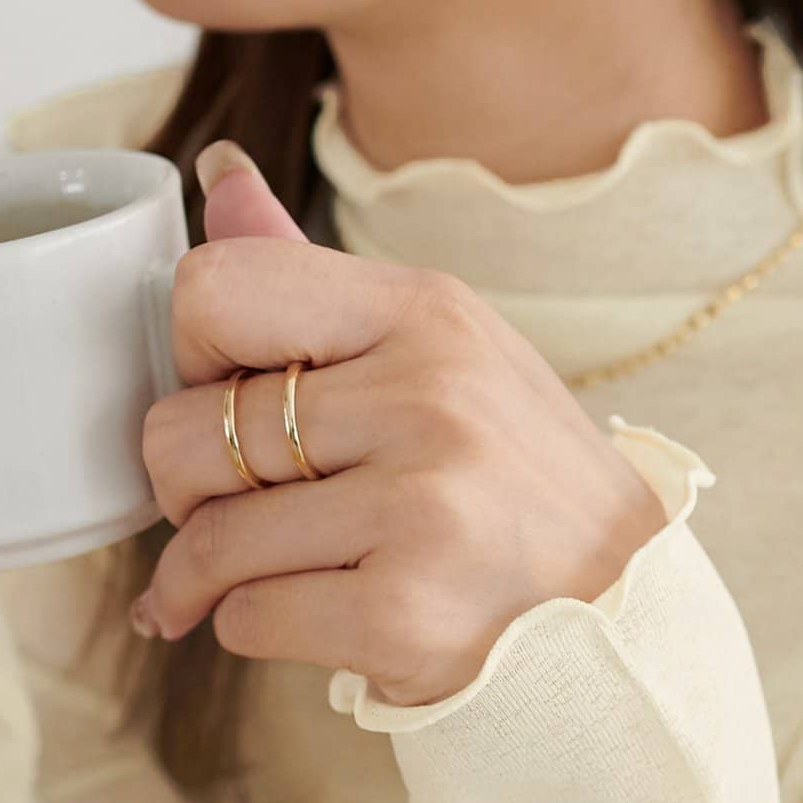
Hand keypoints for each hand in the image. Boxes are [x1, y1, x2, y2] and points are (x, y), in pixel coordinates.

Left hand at [135, 144, 666, 708]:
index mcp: (426, 311)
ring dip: (212, 578)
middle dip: (189, 492)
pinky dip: (253, 631)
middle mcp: (427, 397)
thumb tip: (216, 172)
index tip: (228, 402)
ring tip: (275, 576)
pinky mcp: (405, 615)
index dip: (191, 360)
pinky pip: (246, 621)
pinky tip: (317, 622)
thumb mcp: (441, 354)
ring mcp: (421, 509)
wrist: (619, 615)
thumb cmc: (509, 481)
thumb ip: (312, 281)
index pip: (212, 292)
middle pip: (183, 437)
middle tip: (243, 512)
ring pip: (208, 542)